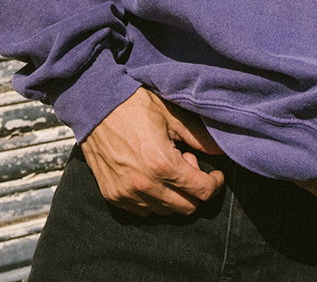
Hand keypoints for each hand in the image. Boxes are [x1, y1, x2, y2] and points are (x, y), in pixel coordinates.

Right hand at [81, 87, 224, 216]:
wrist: (96, 106)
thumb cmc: (134, 106)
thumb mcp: (171, 115)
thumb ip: (198, 137)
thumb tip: (219, 150)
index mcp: (162, 163)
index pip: (202, 191)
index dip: (215, 184)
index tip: (217, 175)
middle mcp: (145, 184)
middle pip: (186, 207)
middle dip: (195, 188)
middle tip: (187, 162)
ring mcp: (126, 193)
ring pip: (165, 211)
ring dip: (174, 193)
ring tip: (166, 166)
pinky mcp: (113, 195)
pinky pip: (143, 210)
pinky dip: (154, 198)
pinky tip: (151, 174)